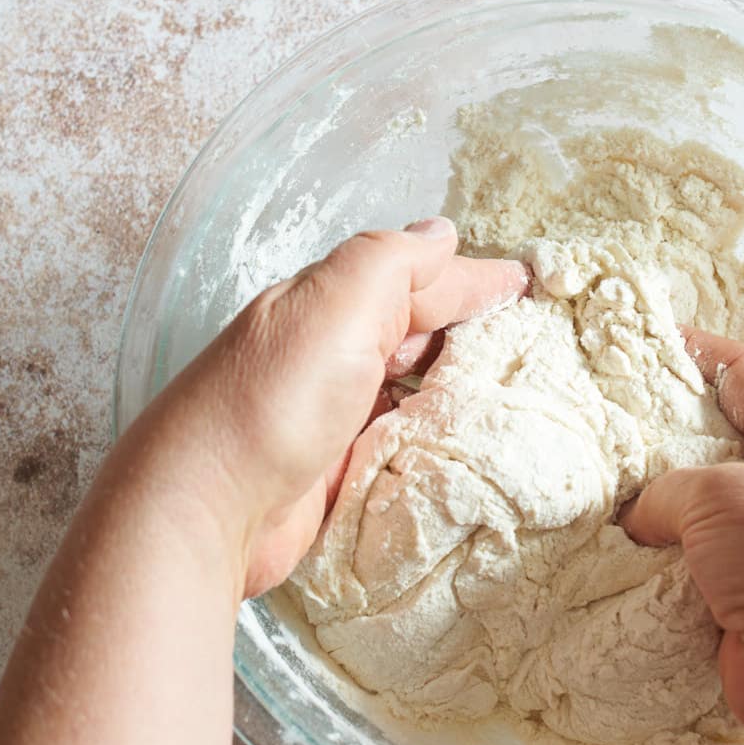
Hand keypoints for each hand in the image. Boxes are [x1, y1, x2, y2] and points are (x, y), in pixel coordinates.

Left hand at [0, 217, 528, 744]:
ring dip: (461, 386)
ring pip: (414, 390)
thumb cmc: (274, 399)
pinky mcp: (340, 475)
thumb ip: (392, 261)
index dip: (474, 279)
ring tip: (520, 391)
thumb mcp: (335, 304)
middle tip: (538, 338)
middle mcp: (333, 355)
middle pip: (417, 333)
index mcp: (330, 305)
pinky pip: (405, 445)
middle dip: (474, 330)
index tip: (530, 283)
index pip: (418, 280)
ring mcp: (336, 418)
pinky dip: (439, 438)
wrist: (206, 511)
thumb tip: (442, 233)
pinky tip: (474, 446)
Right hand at [621, 328, 743, 744]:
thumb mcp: (722, 491)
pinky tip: (615, 553)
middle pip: (720, 445)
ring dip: (656, 510)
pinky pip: (692, 567)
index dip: (699, 352)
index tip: (646, 340)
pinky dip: (658, 562)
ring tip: (596, 491)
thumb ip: (668, 488)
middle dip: (665, 437)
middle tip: (604, 422)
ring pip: (700, 513)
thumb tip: (641, 515)